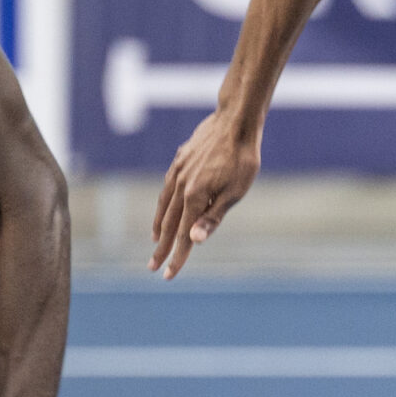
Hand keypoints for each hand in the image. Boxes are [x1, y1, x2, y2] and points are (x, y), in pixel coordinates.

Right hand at [150, 108, 260, 278]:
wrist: (236, 121)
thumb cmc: (243, 160)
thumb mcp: (235, 192)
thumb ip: (213, 217)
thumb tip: (194, 240)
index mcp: (195, 198)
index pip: (184, 236)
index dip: (177, 258)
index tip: (168, 276)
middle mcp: (181, 186)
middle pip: (169, 225)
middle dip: (162, 249)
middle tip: (152, 267)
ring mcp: (178, 172)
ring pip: (164, 206)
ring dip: (160, 226)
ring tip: (155, 241)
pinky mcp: (180, 161)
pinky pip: (167, 188)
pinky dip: (163, 204)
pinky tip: (165, 207)